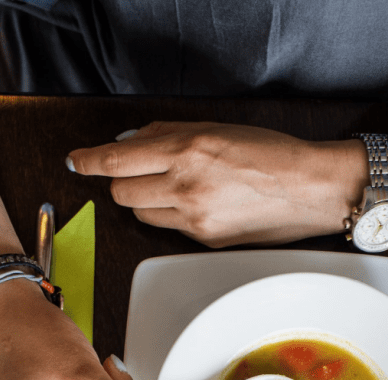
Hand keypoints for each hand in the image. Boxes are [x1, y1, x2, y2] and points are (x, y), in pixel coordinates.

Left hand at [67, 121, 368, 247]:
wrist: (309, 189)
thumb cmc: (271, 153)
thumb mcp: (215, 129)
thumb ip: (167, 135)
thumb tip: (131, 142)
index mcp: (187, 151)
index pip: (116, 160)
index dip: (89, 161)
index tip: (78, 161)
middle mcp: (185, 188)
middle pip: (122, 194)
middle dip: (121, 183)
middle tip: (134, 174)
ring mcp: (194, 220)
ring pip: (143, 216)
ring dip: (146, 201)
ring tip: (173, 188)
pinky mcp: (205, 241)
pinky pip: (171, 229)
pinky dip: (172, 215)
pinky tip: (197, 203)